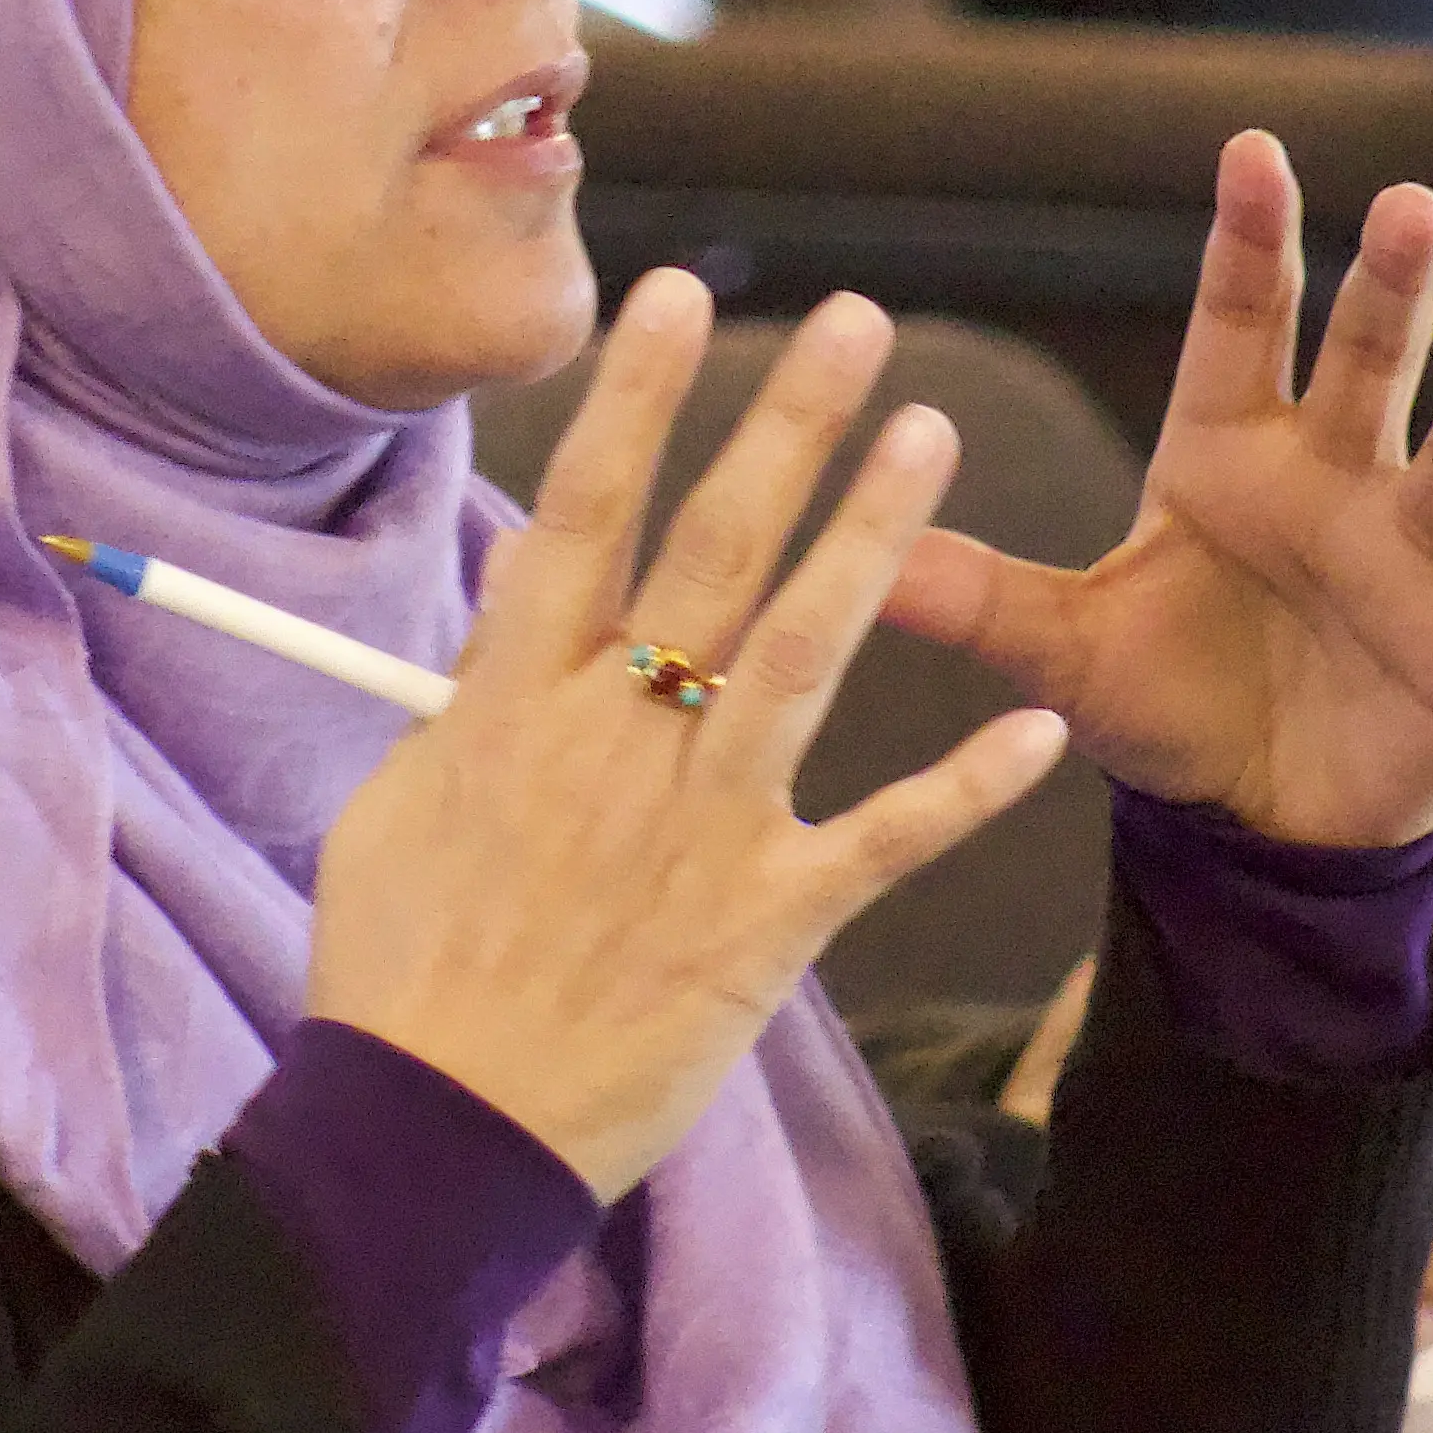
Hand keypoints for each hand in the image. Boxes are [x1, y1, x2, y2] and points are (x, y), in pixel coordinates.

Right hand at [312, 272, 1069, 1198]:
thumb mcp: (398, 812)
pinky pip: (880, 842)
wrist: (434, 1137)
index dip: (632, 399)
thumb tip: (499, 630)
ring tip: (932, 436)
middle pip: (707, 549)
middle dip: (782, 426)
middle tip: (854, 322)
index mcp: (511, 705)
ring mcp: (695, 828)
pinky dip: (961, 790)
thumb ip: (466, 711)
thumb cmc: (401, 975)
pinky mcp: (763, 924)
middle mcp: (610, 742)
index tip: (677, 295)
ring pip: (801, 654)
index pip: (581, 515)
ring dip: (873, 539)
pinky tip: (1034, 733)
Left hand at [884, 132, 1432, 851]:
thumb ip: (976, 597)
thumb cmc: (1169, 704)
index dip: (1250, 239)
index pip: (1242, 324)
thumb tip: (857, 554)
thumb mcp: (1062, 651)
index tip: (1252, 148)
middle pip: (1364, 363)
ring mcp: (1409, 560)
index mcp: (1230, 454)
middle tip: (1410, 202)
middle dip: (1390, 286)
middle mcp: (1333, 482)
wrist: (1255, 819)